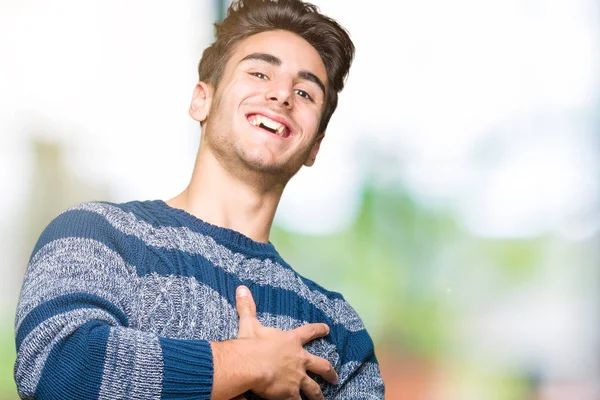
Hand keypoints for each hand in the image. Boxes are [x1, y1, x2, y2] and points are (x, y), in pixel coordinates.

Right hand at [235, 285, 337, 399]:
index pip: (309, 332)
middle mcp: (299, 359)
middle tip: (335, 377)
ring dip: (319, 395)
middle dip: (329, 371)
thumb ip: (247, 307)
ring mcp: (297, 377)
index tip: (327, 329)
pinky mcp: (291, 393)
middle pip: (320, 365)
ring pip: (313, 388)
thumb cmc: (251, 344)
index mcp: (291, 341)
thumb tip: (241, 288)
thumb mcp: (249, 323)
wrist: (251, 364)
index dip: (318, 330)